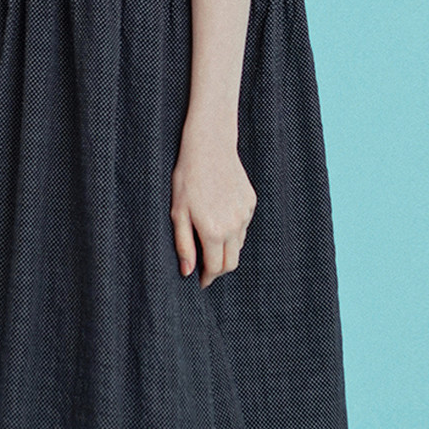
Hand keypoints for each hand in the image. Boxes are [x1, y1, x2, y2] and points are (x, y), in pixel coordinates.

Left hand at [170, 125, 255, 285]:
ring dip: (225, 249)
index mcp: (213, 232)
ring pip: (238, 244)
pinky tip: (219, 218)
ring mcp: (245, 214)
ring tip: (209, 242)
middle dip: (219, 270)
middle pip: (231, 262)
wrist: (209, 146)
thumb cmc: (187, 179)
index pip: (215, 268)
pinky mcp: (250, 202)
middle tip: (206, 269)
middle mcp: (234, 226)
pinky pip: (243, 226)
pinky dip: (232, 230)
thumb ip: (184, 245)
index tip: (200, 281)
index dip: (208, 278)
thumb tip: (187, 272)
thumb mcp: (178, 213)